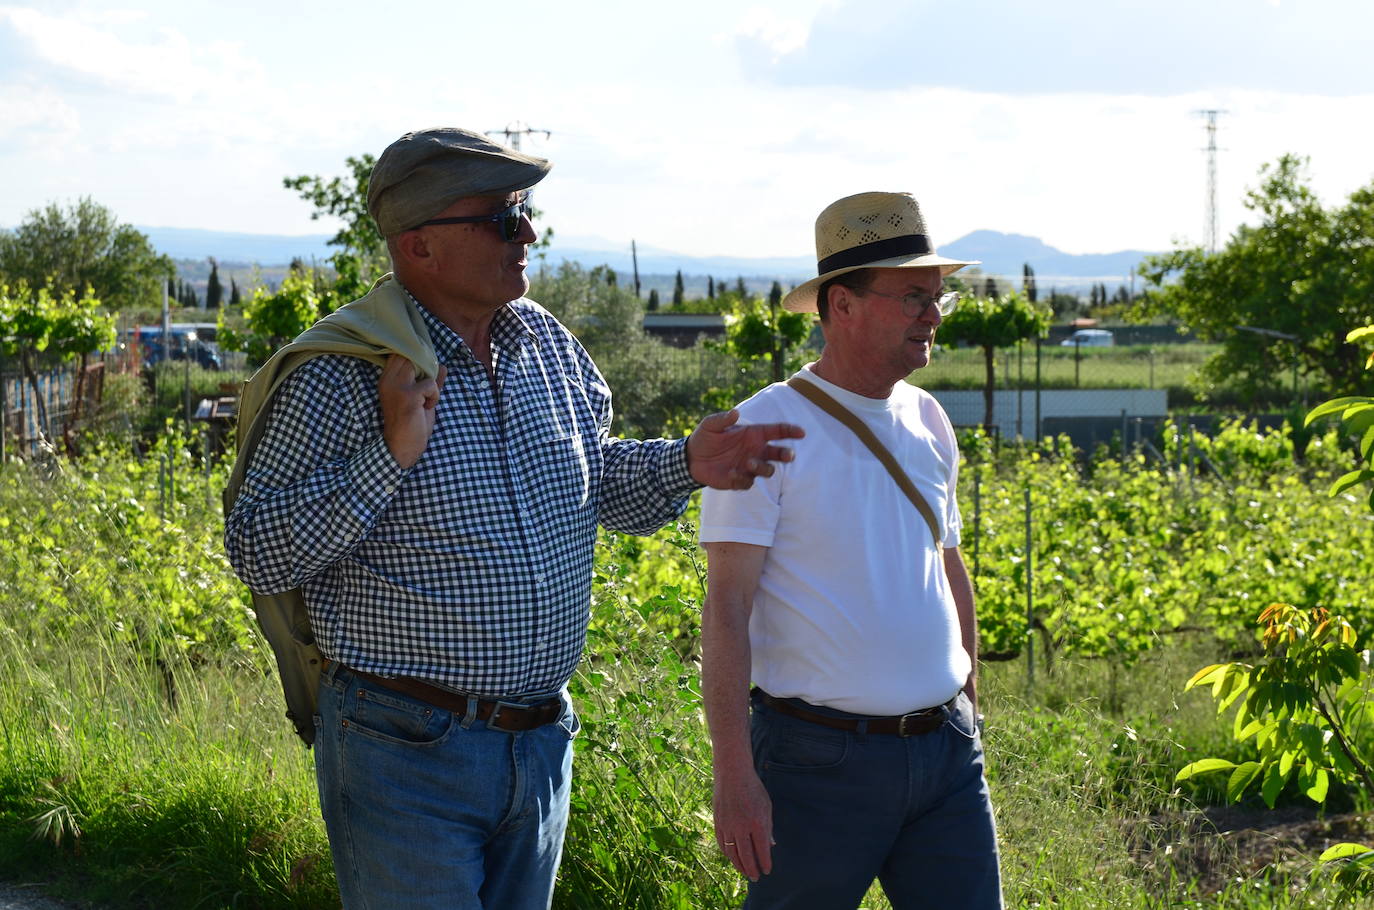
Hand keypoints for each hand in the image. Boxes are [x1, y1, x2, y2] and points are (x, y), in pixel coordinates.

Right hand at [379, 355, 446, 468]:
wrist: (402, 447)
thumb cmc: (411, 424)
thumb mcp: (420, 399)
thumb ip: (429, 381)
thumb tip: (442, 366)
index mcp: (387, 379)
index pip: (400, 353)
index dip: (417, 356)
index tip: (426, 372)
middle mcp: (389, 380)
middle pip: (412, 355)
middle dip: (427, 367)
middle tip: (428, 387)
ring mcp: (397, 387)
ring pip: (423, 365)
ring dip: (431, 383)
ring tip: (425, 400)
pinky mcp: (408, 396)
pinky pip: (431, 384)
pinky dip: (435, 396)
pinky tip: (426, 408)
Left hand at [687, 410, 803, 489]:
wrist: (692, 458)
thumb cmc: (705, 437)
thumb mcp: (710, 425)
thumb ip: (722, 419)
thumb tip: (735, 413)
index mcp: (754, 434)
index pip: (777, 432)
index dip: (791, 431)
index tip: (801, 433)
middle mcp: (755, 451)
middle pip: (779, 454)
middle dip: (786, 454)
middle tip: (789, 455)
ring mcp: (749, 467)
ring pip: (767, 470)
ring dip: (762, 467)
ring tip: (749, 462)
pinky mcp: (740, 480)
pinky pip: (748, 483)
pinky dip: (742, 479)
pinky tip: (731, 474)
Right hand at [714, 765, 773, 880]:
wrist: (732, 774)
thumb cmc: (753, 789)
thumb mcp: (766, 806)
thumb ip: (768, 827)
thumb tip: (771, 846)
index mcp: (757, 822)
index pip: (762, 850)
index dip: (765, 863)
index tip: (767, 870)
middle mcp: (741, 827)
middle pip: (746, 856)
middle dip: (752, 869)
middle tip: (756, 878)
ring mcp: (727, 825)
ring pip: (732, 853)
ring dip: (739, 865)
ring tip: (745, 872)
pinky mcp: (718, 823)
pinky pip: (722, 844)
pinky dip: (728, 854)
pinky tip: (733, 858)